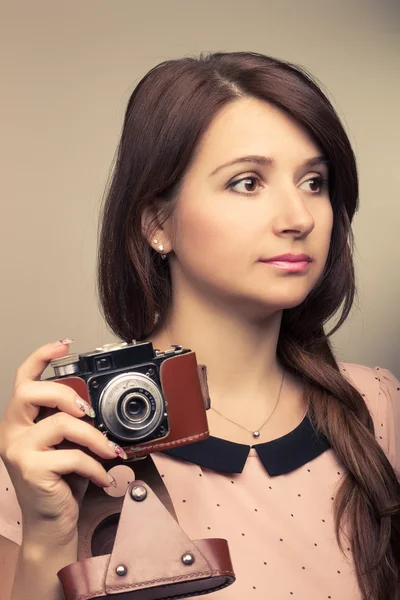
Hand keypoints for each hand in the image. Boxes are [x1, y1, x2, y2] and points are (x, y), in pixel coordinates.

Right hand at [0, 339, 120, 544]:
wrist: (52, 524)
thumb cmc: (61, 481)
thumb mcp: (66, 444)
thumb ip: (71, 421)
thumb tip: (97, 404)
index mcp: (20, 420)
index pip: (23, 379)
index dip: (41, 357)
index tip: (64, 345)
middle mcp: (12, 431)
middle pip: (30, 391)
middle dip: (65, 393)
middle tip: (87, 411)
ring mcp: (18, 451)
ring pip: (61, 424)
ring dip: (94, 437)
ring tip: (109, 452)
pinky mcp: (31, 470)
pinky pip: (72, 456)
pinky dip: (95, 466)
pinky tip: (104, 476)